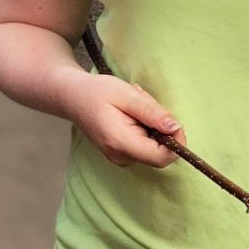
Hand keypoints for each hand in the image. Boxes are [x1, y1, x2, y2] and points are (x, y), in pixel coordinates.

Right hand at [65, 72, 185, 167]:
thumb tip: (175, 128)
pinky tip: (130, 114)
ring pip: (153, 148)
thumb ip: (152, 112)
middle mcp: (120, 156)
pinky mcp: (121, 154)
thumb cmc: (96, 91)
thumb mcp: (126, 94)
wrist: (71, 97)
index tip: (172, 120)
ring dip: (152, 127)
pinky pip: (144, 146)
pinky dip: (145, 130)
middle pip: (159, 153)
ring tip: (134, 105)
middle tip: (145, 104)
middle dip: (162, 129)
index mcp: (121, 142)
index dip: (176, 142)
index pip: (162, 157)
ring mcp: (119, 158)